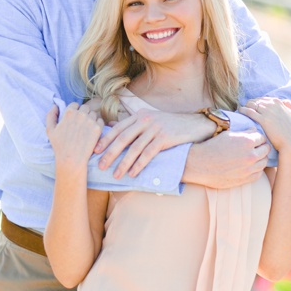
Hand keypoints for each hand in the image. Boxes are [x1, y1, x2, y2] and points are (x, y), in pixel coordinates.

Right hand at [46, 103, 102, 166]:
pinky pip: (100, 121)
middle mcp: (80, 114)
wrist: (71, 159)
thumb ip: (51, 115)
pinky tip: (92, 132)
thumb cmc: (59, 145)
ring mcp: (90, 121)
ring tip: (86, 129)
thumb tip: (55, 106)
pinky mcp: (98, 128)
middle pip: (85, 107)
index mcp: (69, 113)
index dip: (74, 111)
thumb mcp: (49, 130)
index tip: (73, 119)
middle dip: (83, 114)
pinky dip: (97, 124)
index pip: (75, 104)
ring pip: (93, 113)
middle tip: (81, 124)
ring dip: (91, 118)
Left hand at [94, 109, 214, 178]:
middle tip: (100, 166)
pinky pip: (149, 153)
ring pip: (135, 148)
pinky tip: (133, 173)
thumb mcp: (150, 120)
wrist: (196, 124)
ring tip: (116, 174)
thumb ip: (132, 125)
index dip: (105, 140)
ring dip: (124, 163)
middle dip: (110, 153)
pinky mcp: (165, 138)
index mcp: (139, 116)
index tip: (94, 151)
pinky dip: (140, 164)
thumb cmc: (170, 125)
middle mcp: (145, 120)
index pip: (118, 128)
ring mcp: (155, 128)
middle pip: (123, 139)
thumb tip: (112, 127)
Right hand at [184, 130, 270, 188]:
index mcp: (247, 142)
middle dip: (261, 147)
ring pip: (264, 162)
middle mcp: (250, 156)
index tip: (252, 139)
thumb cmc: (212, 147)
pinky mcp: (245, 179)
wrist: (199, 165)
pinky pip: (258, 174)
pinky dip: (256, 169)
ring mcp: (248, 169)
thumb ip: (244, 132)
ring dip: (260, 159)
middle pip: (266, 150)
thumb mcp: (227, 135)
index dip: (257, 138)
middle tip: (253, 148)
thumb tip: (255, 130)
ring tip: (251, 157)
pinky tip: (248, 166)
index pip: (262, 137)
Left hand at [240, 97, 290, 159]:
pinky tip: (240, 112)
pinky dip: (243, 110)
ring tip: (241, 109)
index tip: (253, 106)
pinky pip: (249, 111)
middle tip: (245, 108)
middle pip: (256, 101)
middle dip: (250, 104)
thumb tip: (285, 101)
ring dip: (245, 106)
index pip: (264, 99)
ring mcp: (268, 112)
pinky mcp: (263, 119)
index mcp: (280, 103)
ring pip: (251, 104)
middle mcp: (273, 105)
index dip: (258, 102)